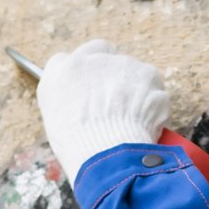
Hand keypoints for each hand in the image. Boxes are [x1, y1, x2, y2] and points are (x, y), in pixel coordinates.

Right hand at [37, 40, 170, 182]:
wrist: (106, 153)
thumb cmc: (78, 145)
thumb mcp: (55, 120)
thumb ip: (66, 99)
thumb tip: (82, 100)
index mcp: (63, 71)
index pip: (77, 58)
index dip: (89, 74)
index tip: (95, 88)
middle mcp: (90, 60)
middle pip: (106, 56)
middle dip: (113, 74)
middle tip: (117, 101)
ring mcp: (121, 64)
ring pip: (132, 70)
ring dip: (134, 87)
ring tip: (131, 119)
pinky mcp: (147, 74)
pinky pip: (153, 85)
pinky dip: (153, 100)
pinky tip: (146, 121)